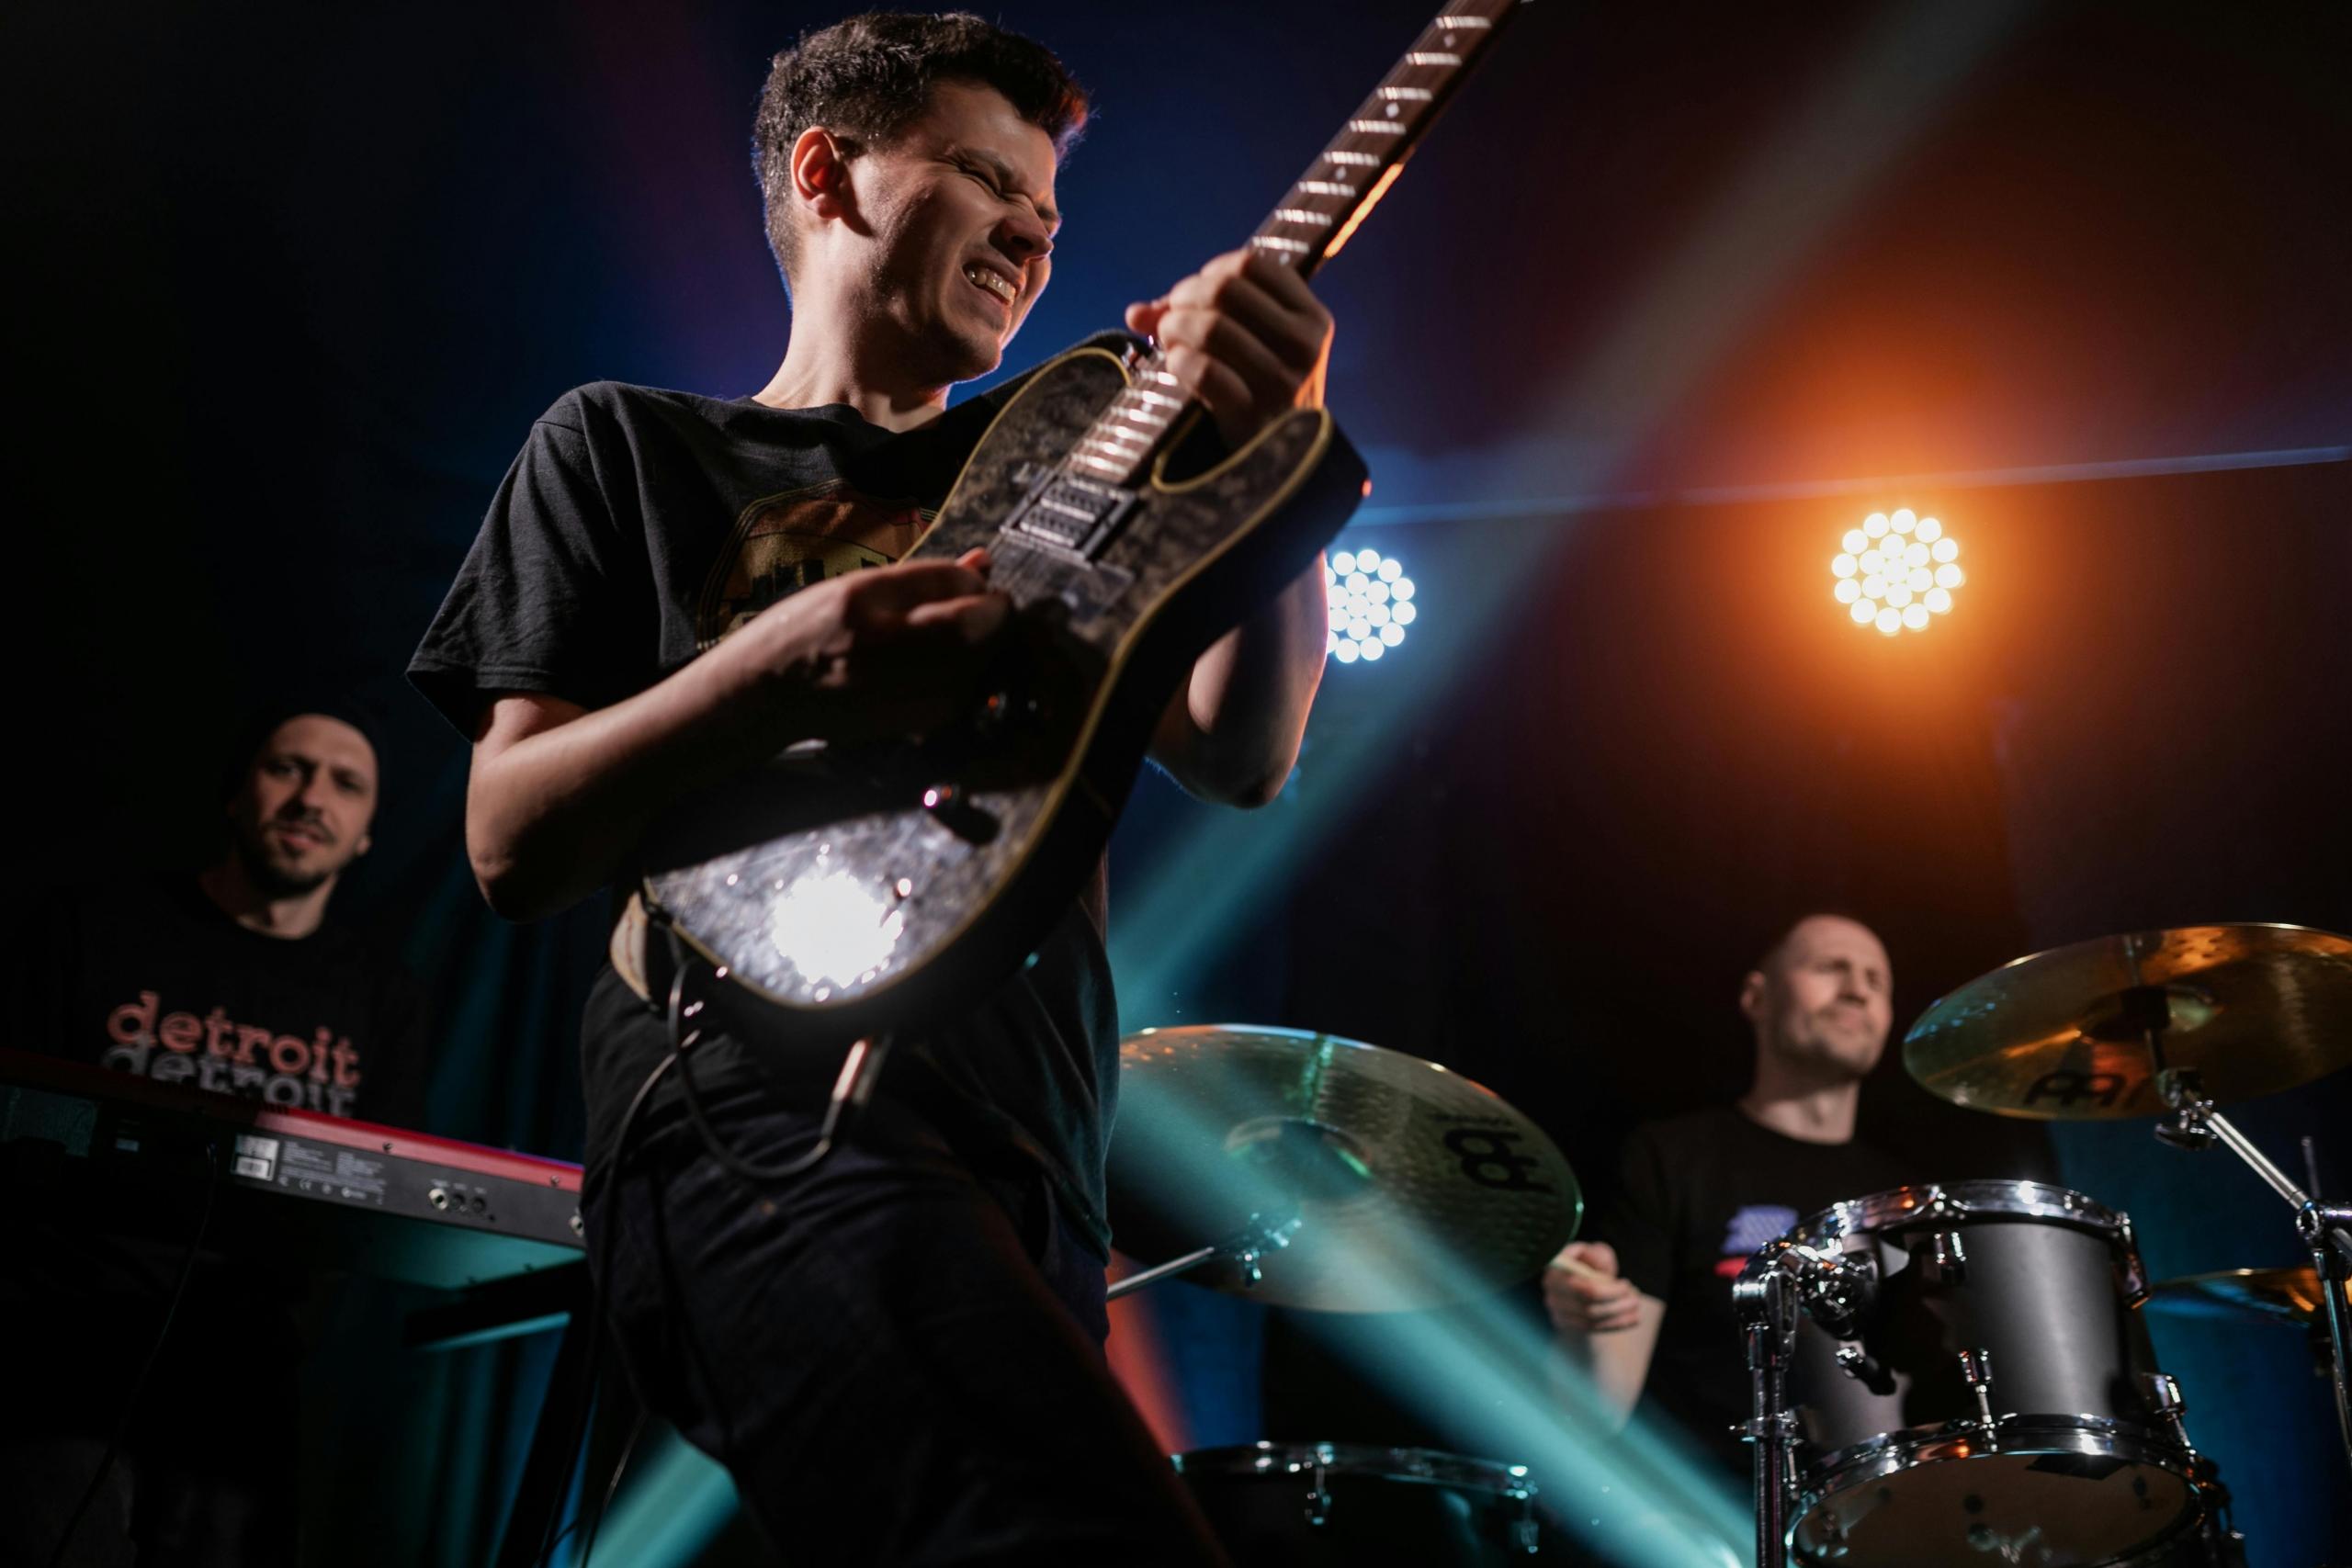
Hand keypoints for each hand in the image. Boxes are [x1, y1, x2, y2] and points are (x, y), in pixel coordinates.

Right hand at [735, 548, 1008, 745]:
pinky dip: (963, 662)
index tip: (967, 580)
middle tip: (954, 604)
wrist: (771, 697)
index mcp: (877, 626)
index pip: (971, 604)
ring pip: (984, 658)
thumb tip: (985, 564)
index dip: (979, 587)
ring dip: (975, 638)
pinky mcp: (926, 724)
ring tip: (931, 632)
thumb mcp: (859, 588)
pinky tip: (926, 659)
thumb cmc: (807, 632)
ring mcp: (917, 706)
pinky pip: (969, 681)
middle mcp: (899, 673)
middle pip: (986, 635)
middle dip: (984, 612)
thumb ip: (928, 577)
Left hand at [1125, 248, 1333, 447]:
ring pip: (1210, 326)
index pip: (1252, 264)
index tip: (1195, 294)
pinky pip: (1201, 369)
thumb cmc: (1262, 390)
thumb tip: (1137, 312)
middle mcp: (1305, 345)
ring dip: (1174, 328)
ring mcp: (1282, 381)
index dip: (1210, 271)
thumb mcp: (1258, 345)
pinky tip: (1177, 367)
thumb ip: (1205, 313)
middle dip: (1184, 298)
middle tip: (1170, 319)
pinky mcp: (1254, 414)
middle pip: (1225, 289)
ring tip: (1169, 342)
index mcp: (1313, 318)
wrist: (1284, 459)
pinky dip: (1178, 362)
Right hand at [1542, 1241, 1641, 1333]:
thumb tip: (1604, 1269)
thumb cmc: (1585, 1261)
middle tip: (1636, 1298)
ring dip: (1618, 1316)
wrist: (1574, 1278)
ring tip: (1635, 1307)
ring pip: (1591, 1320)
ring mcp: (1556, 1311)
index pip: (1585, 1289)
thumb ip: (1598, 1256)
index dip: (1609, 1290)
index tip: (1626, 1284)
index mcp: (1556, 1271)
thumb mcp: (1592, 1252)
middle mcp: (1552, 1293)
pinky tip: (1632, 1319)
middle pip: (1588, 1307)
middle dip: (1617, 1305)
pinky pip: (1592, 1328)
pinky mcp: (1565, 1323)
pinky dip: (1615, 1324)